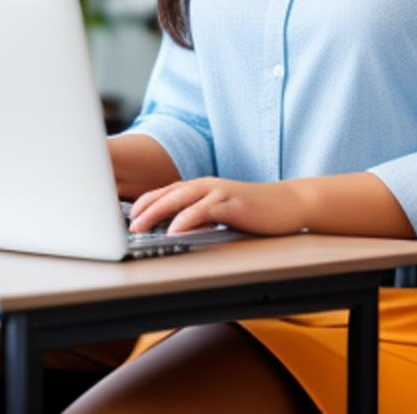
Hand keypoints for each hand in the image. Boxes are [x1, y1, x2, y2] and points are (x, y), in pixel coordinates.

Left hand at [128, 177, 308, 235]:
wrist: (288, 203)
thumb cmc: (255, 211)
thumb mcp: (222, 214)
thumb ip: (201, 218)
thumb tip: (176, 231)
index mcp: (202, 188)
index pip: (166, 192)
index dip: (146, 202)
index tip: (129, 216)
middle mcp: (207, 186)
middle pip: (167, 194)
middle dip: (144, 208)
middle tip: (127, 224)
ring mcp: (219, 192)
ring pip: (180, 199)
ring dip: (157, 212)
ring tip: (140, 227)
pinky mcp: (231, 203)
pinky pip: (203, 210)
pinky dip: (186, 220)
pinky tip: (174, 230)